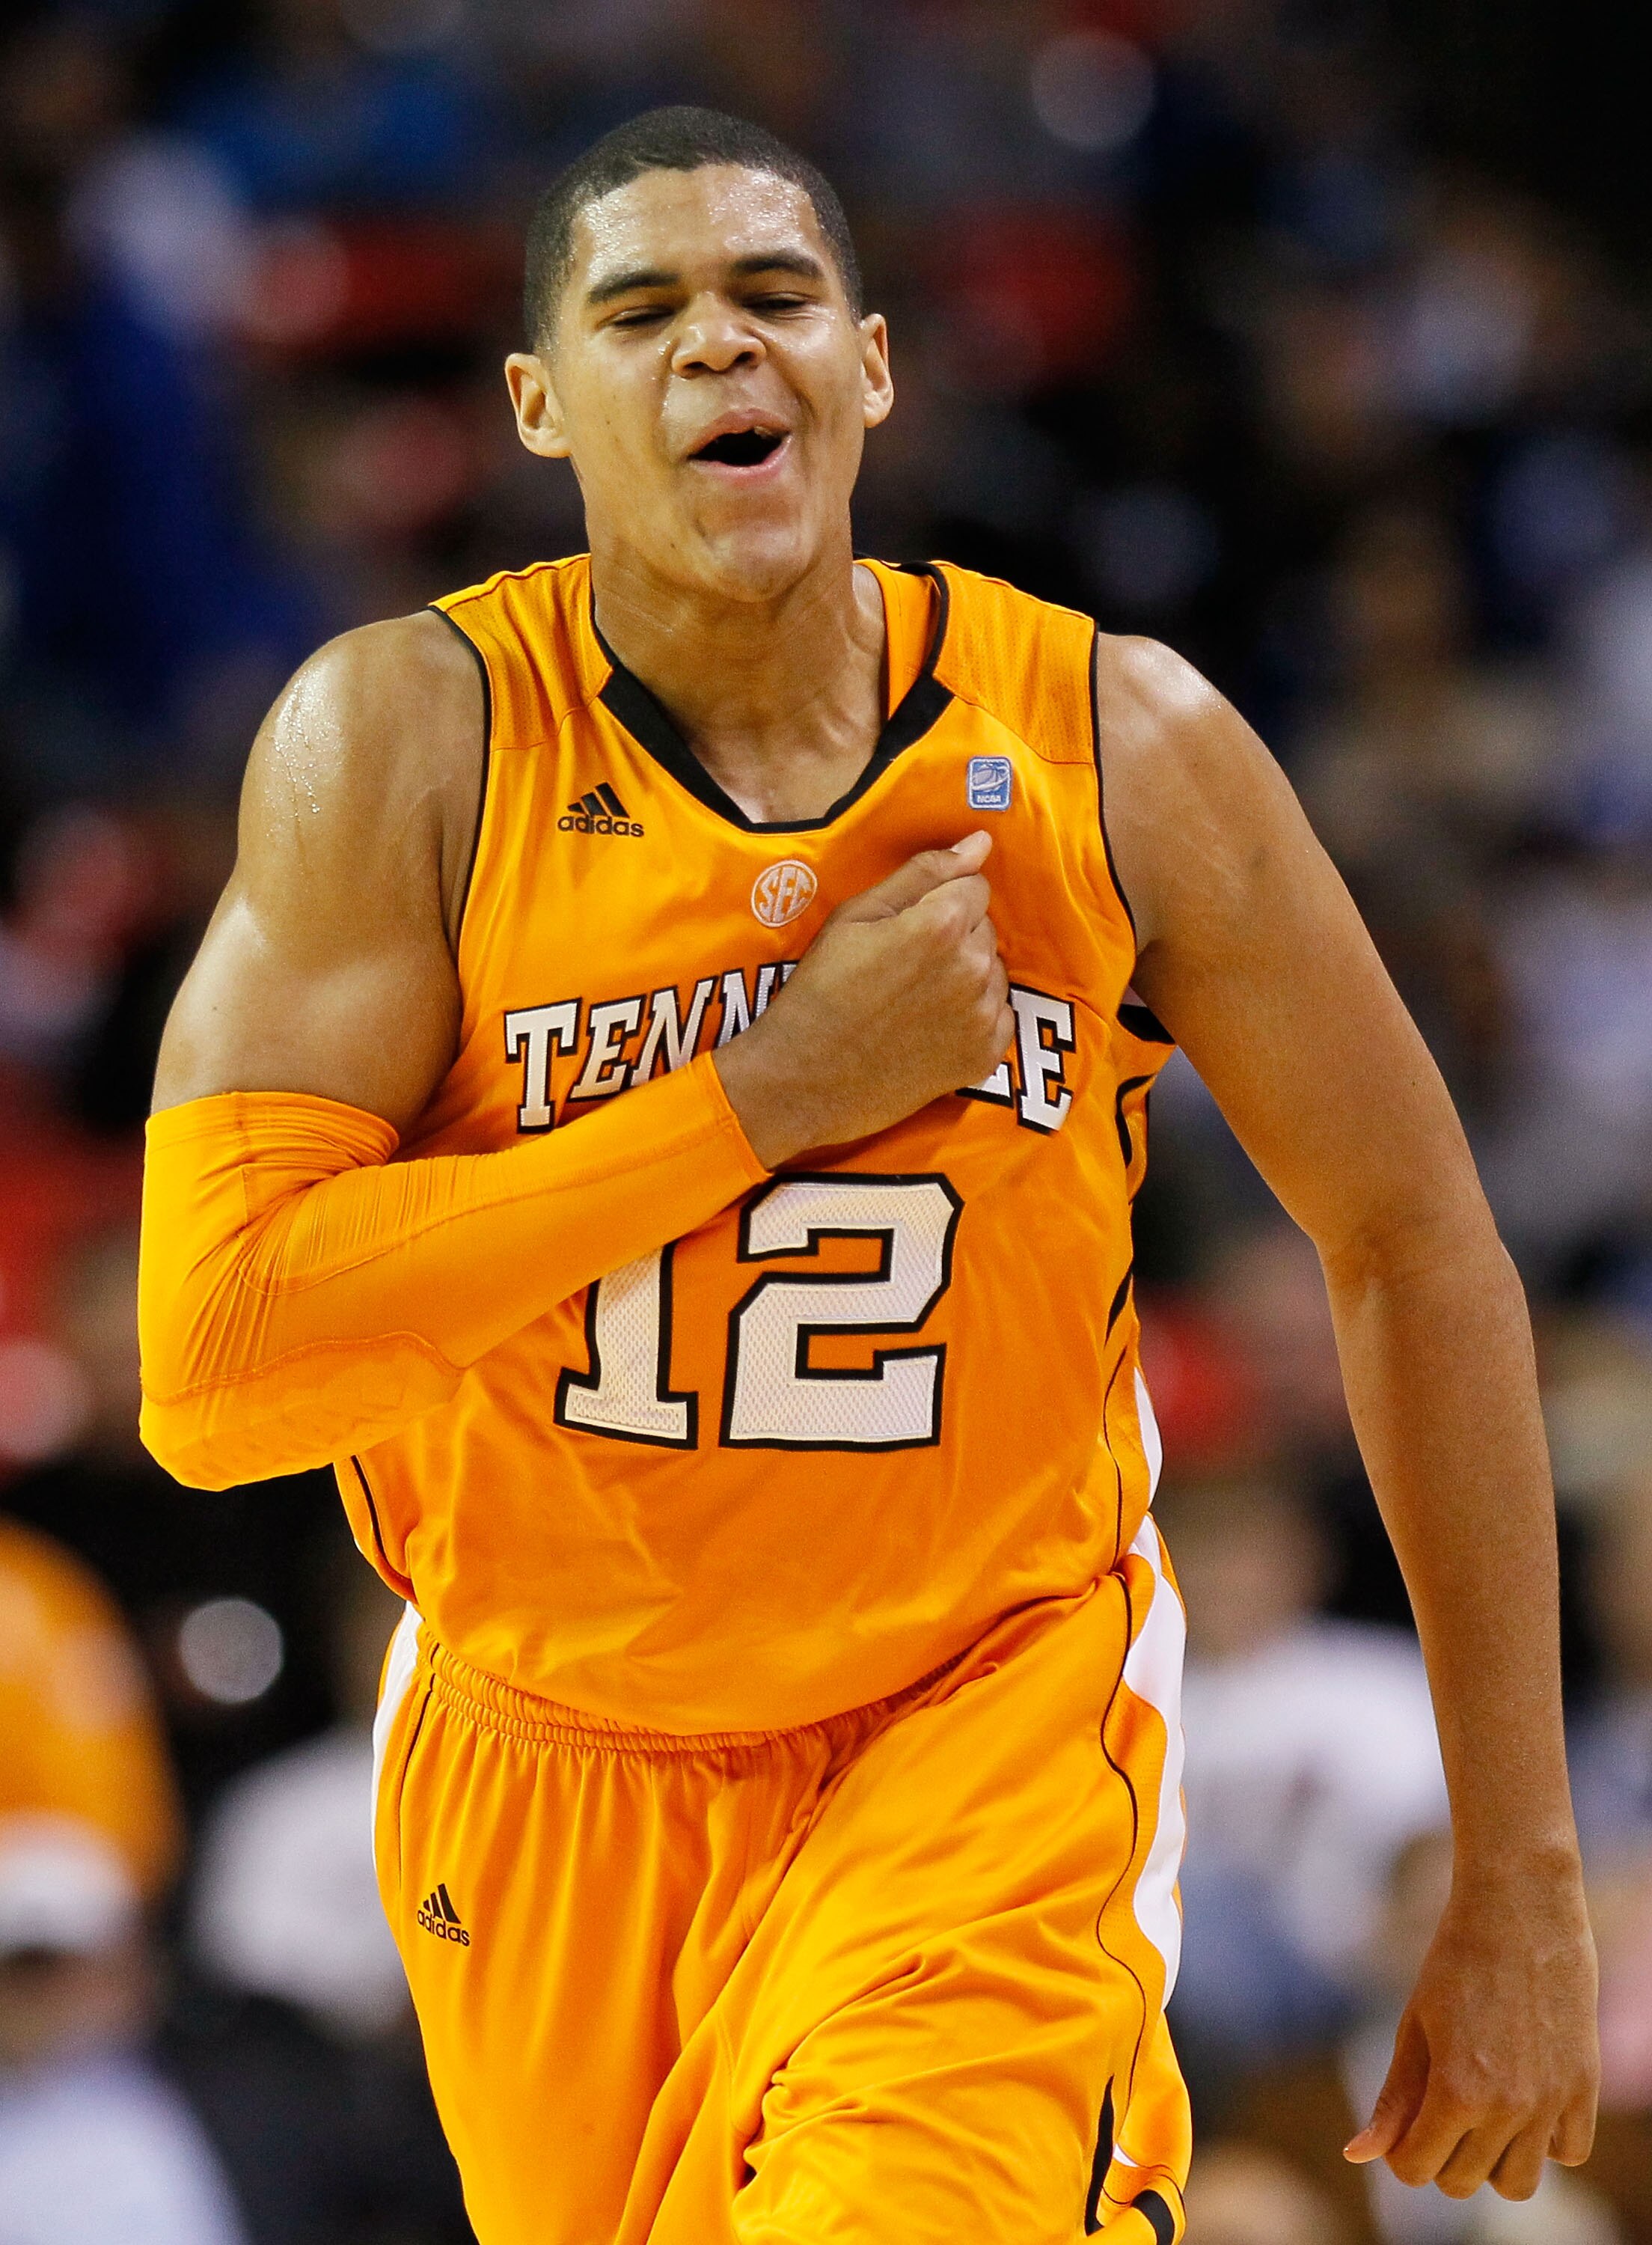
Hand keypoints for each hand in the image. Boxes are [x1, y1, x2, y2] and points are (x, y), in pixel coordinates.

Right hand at [714, 831, 1011, 1167]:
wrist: (805, 1078)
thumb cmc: (821, 989)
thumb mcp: (856, 915)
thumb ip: (924, 872)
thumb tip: (980, 842)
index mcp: (942, 924)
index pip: (975, 885)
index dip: (939, 901)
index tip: (906, 926)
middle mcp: (974, 967)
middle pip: (985, 927)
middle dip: (955, 936)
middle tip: (904, 965)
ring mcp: (983, 1015)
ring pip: (994, 970)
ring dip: (967, 975)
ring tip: (915, 999)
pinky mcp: (985, 1055)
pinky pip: (999, 1015)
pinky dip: (974, 1016)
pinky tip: (931, 1027)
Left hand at [1345, 1852, 1598, 2199]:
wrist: (1520, 1910)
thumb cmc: (1455, 1962)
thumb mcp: (1414, 2027)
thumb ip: (1393, 2098)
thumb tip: (1358, 2156)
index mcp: (1456, 2093)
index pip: (1416, 2171)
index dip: (1401, 2152)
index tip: (1404, 2122)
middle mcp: (1508, 2109)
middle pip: (1464, 2183)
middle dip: (1441, 2155)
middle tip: (1438, 2106)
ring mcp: (1551, 2102)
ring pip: (1519, 2183)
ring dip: (1493, 2160)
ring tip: (1481, 2110)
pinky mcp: (1584, 2086)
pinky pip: (1568, 2152)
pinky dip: (1546, 2141)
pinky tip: (1525, 2101)